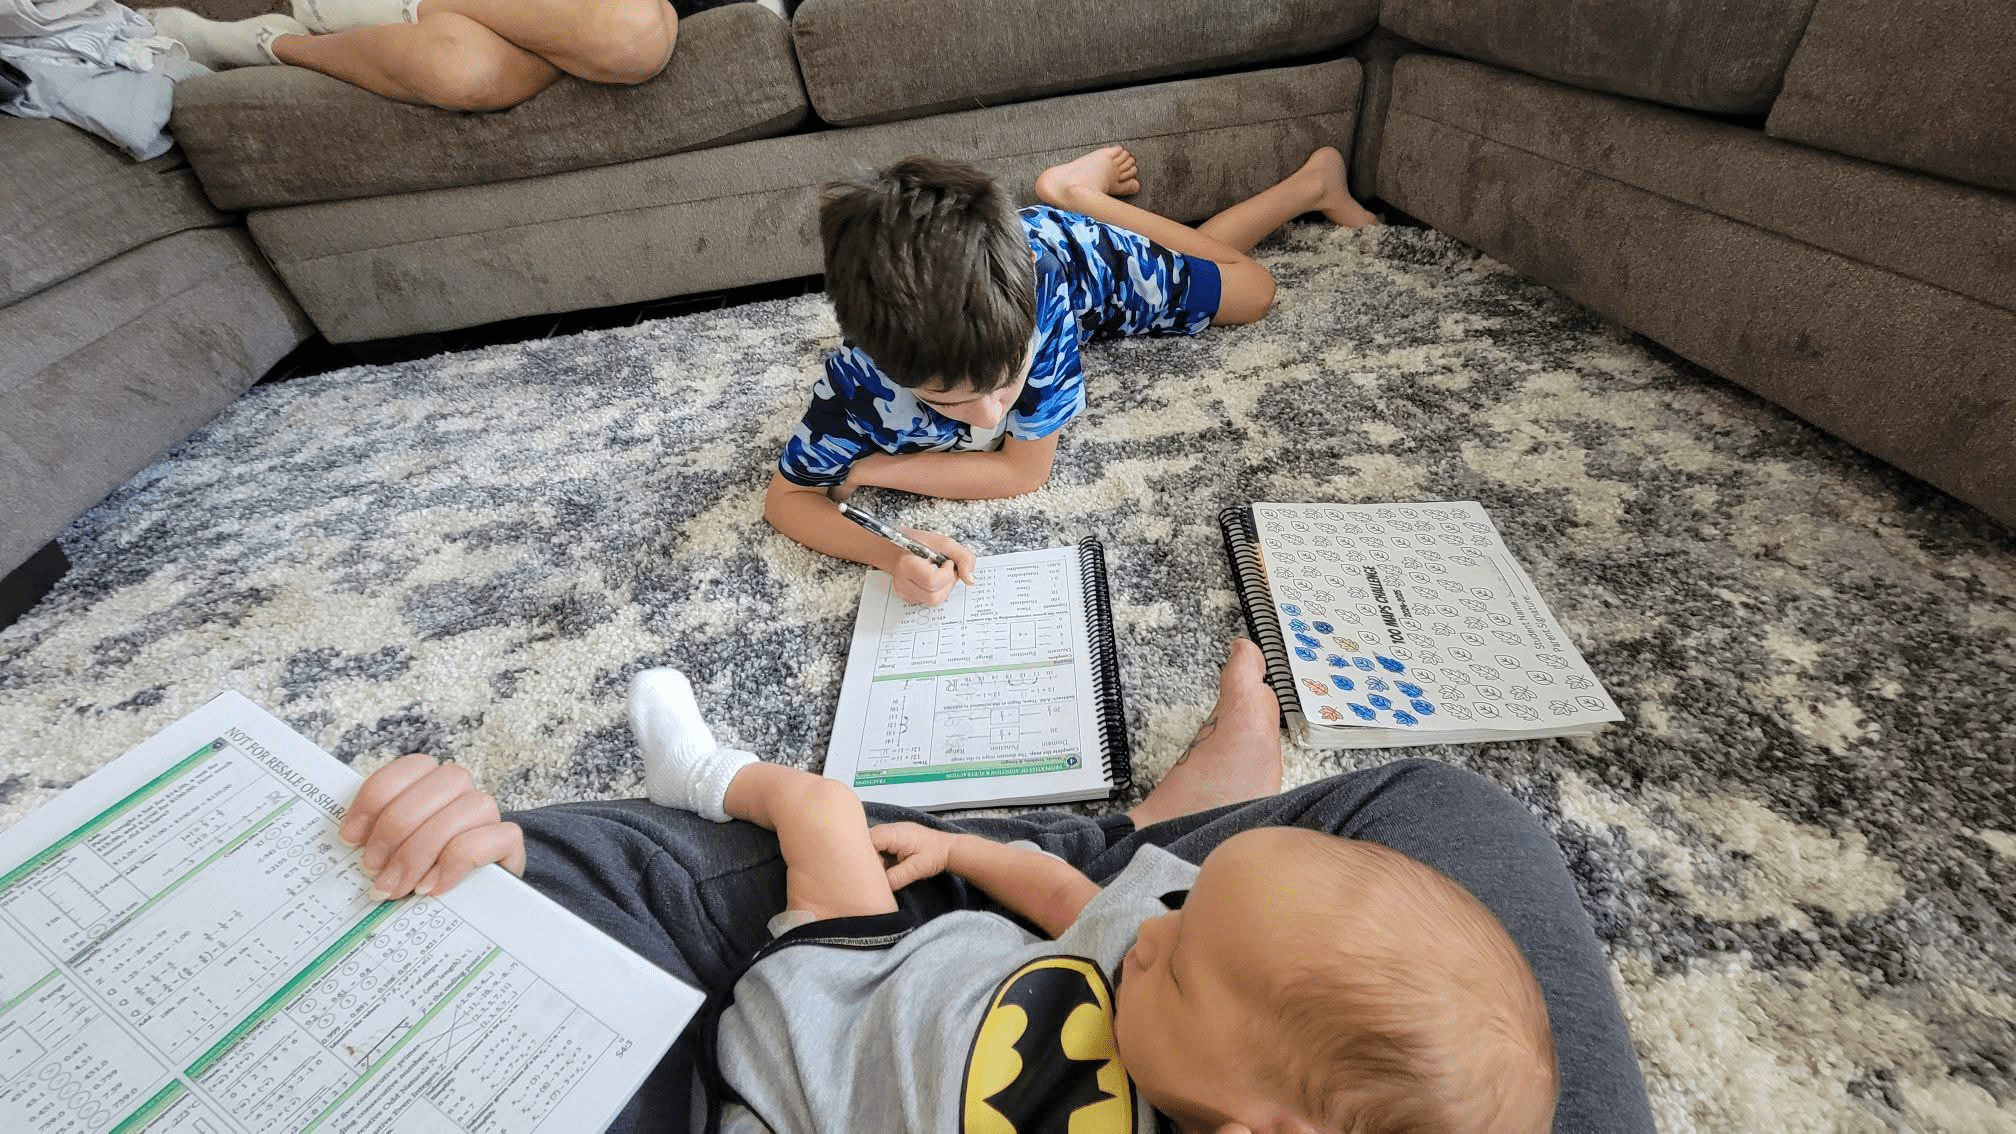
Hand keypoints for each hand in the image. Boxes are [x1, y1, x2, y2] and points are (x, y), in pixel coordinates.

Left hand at [339, 753, 524, 899]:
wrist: (476, 899)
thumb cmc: (424, 870)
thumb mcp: (393, 850)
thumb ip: (376, 841)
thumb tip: (346, 846)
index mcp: (428, 781)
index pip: (401, 773)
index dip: (370, 804)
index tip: (350, 840)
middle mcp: (460, 790)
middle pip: (431, 789)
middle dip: (394, 832)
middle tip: (374, 871)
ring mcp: (487, 813)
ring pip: (457, 814)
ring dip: (419, 853)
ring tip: (399, 887)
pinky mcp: (507, 840)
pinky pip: (480, 842)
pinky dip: (450, 866)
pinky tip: (431, 887)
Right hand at [870, 821, 961, 888]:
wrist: (949, 849)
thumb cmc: (936, 855)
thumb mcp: (916, 870)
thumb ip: (896, 877)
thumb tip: (881, 885)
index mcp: (895, 833)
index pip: (869, 839)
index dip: (865, 855)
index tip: (870, 870)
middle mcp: (892, 828)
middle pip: (868, 839)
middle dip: (868, 856)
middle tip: (876, 871)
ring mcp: (893, 831)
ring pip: (873, 841)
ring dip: (875, 856)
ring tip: (884, 868)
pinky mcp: (895, 836)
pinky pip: (880, 843)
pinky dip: (881, 855)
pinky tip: (888, 864)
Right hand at [888, 529, 977, 606]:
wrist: (897, 548)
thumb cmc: (918, 543)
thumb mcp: (943, 542)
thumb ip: (962, 557)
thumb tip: (970, 579)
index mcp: (907, 565)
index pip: (932, 581)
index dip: (946, 573)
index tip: (948, 563)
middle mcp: (903, 583)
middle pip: (935, 596)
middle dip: (948, 582)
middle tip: (947, 568)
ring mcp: (904, 593)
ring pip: (934, 601)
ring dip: (945, 587)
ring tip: (942, 573)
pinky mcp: (909, 598)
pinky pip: (930, 600)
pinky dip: (938, 590)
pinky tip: (934, 578)